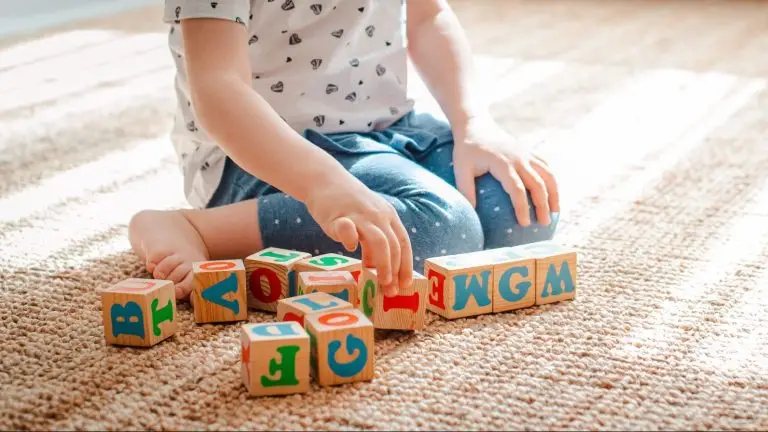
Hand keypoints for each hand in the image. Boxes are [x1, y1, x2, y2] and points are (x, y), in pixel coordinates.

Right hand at [304, 177, 411, 295]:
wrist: (325, 180)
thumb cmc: (347, 205)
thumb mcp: (367, 221)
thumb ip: (373, 243)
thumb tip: (378, 270)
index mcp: (388, 216)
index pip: (403, 243)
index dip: (406, 265)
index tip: (405, 285)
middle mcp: (378, 215)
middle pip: (394, 246)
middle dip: (394, 271)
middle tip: (389, 290)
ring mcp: (360, 214)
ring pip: (380, 241)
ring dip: (383, 264)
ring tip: (379, 281)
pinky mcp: (339, 215)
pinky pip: (348, 229)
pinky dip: (351, 241)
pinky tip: (350, 249)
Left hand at [452, 115, 559, 225]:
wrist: (475, 125)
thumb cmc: (466, 150)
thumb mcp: (461, 168)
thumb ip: (465, 190)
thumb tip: (470, 214)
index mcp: (503, 162)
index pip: (517, 189)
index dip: (522, 207)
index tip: (525, 223)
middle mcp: (519, 157)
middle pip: (537, 183)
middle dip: (543, 205)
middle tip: (544, 224)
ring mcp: (526, 153)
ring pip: (548, 174)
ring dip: (554, 193)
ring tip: (555, 212)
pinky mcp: (529, 152)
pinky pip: (546, 166)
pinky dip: (552, 180)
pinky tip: (552, 194)